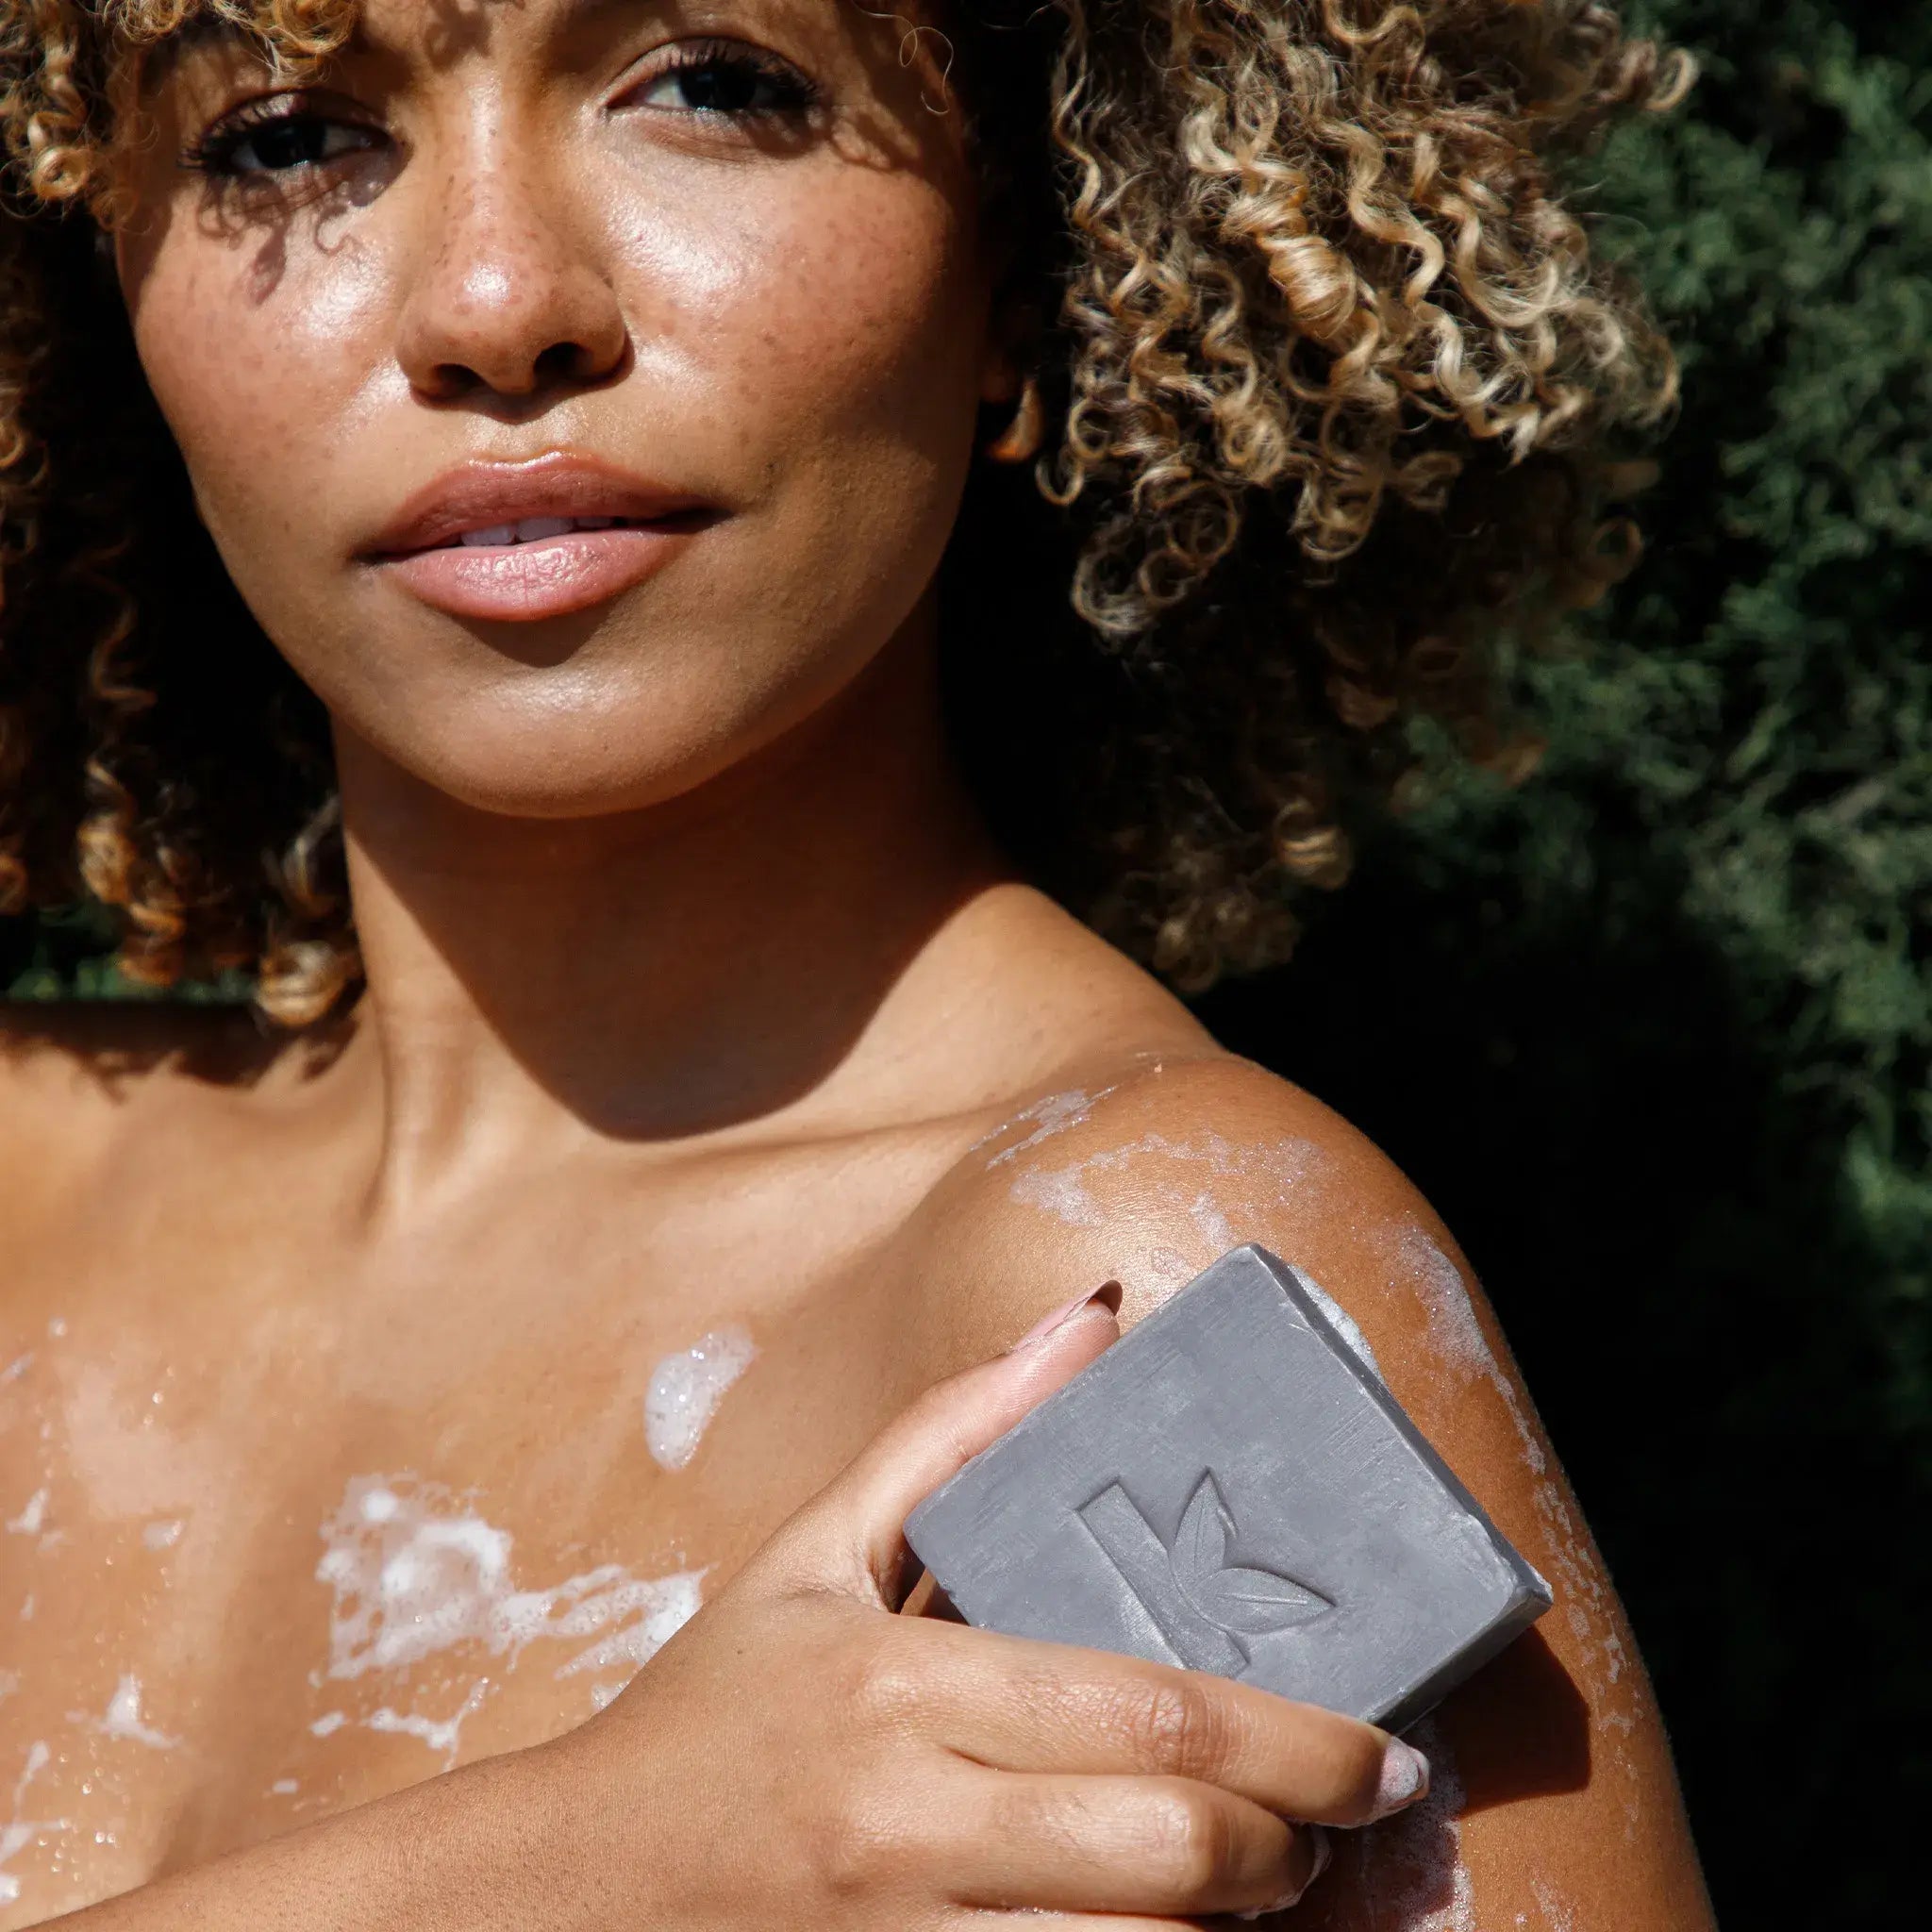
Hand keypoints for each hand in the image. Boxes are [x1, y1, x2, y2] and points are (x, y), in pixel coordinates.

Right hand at [556, 1289, 1430, 1927]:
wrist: (569, 1894)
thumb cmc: (711, 1709)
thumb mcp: (810, 1554)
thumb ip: (950, 1432)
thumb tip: (1093, 1313)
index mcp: (900, 1686)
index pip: (1146, 1717)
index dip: (1296, 1744)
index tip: (1385, 1751)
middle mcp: (906, 1820)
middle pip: (1167, 1852)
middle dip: (1290, 1846)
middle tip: (1344, 1820)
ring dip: (1236, 1929)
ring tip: (1279, 1882)